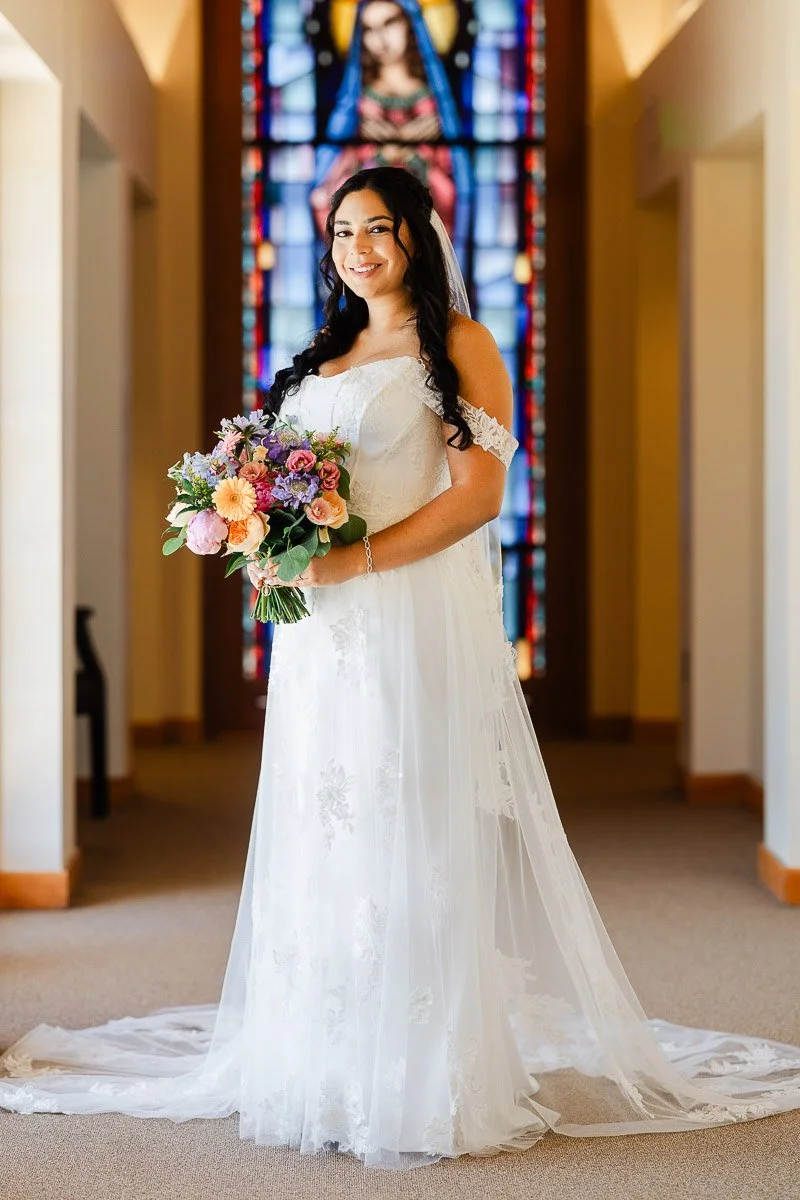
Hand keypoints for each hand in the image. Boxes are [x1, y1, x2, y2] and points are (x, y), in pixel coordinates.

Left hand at [247, 545, 362, 589]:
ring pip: (290, 578)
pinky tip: (281, 583)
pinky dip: (288, 583)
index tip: (263, 561)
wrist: (353, 560)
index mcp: (307, 553)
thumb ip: (303, 548)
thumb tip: (287, 550)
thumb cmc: (337, 549)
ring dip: (277, 580)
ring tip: (267, 581)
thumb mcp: (318, 545)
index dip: (273, 561)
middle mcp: (308, 565)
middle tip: (260, 574)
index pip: (285, 558)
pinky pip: (299, 583)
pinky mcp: (316, 582)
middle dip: (272, 572)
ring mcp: (312, 576)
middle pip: (285, 570)